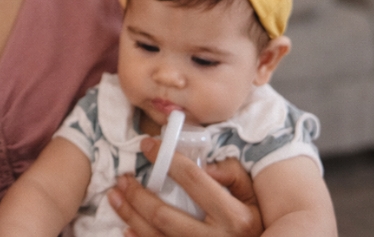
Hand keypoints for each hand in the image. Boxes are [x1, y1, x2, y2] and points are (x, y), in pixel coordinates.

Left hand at [107, 137, 262, 236]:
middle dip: (137, 194)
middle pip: (164, 215)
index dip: (166, 159)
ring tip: (115, 196)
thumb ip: (230, 174)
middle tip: (123, 178)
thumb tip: (201, 164)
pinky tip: (127, 225)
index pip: (193, 181)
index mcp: (235, 217)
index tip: (148, 145)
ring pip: (155, 236)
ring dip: (130, 215)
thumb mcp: (252, 195)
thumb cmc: (257, 221)